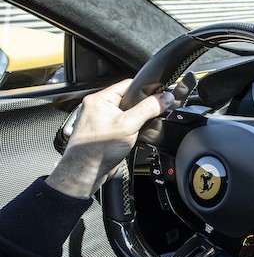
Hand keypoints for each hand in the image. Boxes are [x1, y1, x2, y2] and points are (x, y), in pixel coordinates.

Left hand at [46, 79, 172, 198]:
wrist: (87, 171)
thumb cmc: (98, 148)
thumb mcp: (129, 124)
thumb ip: (148, 109)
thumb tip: (164, 97)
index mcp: (99, 99)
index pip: (128, 84)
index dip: (145, 89)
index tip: (159, 95)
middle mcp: (97, 108)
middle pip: (128, 100)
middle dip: (141, 109)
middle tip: (149, 116)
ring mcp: (100, 120)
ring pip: (126, 114)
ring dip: (137, 122)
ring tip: (139, 130)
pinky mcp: (104, 133)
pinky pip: (122, 125)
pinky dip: (131, 131)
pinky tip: (134, 139)